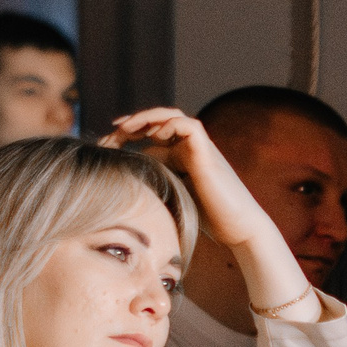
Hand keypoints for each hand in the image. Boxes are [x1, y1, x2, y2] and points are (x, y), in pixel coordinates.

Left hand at [102, 107, 278, 260]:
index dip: (128, 136)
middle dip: (133, 123)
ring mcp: (199, 148)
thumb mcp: (173, 198)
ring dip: (146, 118)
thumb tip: (125, 179)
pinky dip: (168, 126)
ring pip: (172, 117)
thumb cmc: (209, 221)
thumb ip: (155, 184)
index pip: (151, 137)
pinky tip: (151, 137)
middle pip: (158, 121)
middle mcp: (190, 148)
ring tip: (125, 128)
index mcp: (181, 158)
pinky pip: (188, 126)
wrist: (239, 229)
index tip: (107, 143)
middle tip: (111, 132)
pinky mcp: (207, 153)